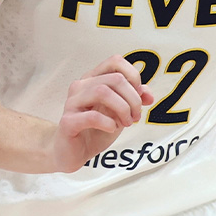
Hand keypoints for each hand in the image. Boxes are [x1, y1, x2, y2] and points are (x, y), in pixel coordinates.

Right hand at [49, 54, 154, 171]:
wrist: (72, 153)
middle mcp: (81, 86)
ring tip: (125, 123)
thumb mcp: (120, 112)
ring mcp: (72, 102)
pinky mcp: (67, 122)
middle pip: (115, 79)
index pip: (115, 61)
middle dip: (133, 99)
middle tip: (135, 117)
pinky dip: (108, 123)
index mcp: (93, 79)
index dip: (133, 76)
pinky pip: (92, 116)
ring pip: (102, 91)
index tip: (139, 96)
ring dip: (122, 109)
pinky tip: (112, 129)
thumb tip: (148, 93)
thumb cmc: (95, 130)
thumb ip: (133, 99)